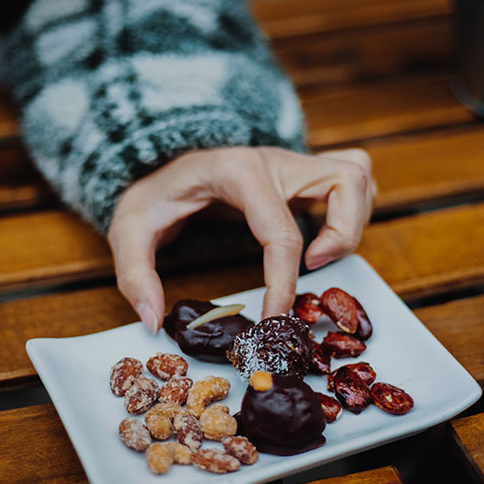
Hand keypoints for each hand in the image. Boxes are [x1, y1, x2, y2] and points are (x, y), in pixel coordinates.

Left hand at [107, 146, 373, 326]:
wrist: (154, 161)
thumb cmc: (150, 194)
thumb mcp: (128, 230)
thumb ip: (135, 275)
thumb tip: (155, 322)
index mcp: (236, 173)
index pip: (280, 230)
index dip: (283, 281)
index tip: (275, 317)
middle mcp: (273, 161)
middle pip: (346, 180)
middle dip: (344, 232)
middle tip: (315, 267)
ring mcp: (290, 163)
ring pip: (355, 174)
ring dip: (354, 219)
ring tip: (320, 255)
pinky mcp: (298, 174)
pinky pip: (349, 178)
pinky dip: (351, 208)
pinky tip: (322, 237)